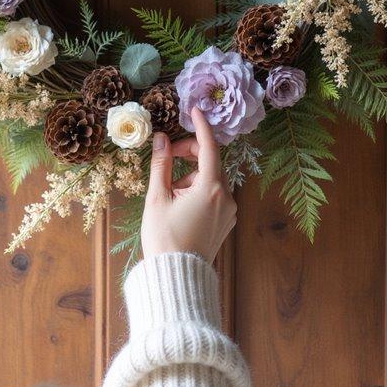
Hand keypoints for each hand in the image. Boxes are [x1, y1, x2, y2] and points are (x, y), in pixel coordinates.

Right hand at [141, 105, 236, 263]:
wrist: (176, 275)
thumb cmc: (164, 238)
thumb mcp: (157, 198)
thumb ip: (161, 164)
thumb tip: (162, 139)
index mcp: (211, 189)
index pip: (210, 147)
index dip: (202, 126)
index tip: (194, 110)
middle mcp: (227, 198)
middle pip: (210, 162)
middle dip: (190, 154)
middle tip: (168, 155)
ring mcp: (229, 211)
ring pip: (210, 180)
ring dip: (191, 177)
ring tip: (168, 193)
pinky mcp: (226, 222)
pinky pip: (213, 196)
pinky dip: (198, 191)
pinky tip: (179, 204)